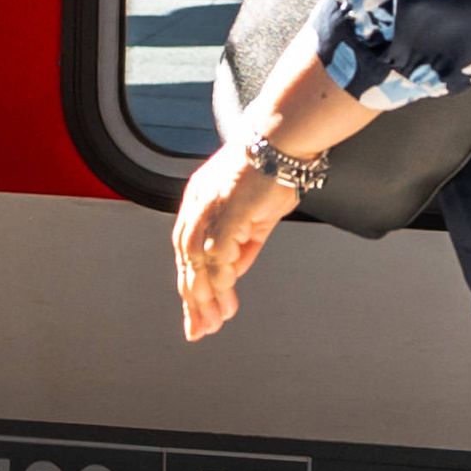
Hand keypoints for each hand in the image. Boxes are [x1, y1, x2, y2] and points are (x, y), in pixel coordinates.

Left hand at [172, 138, 297, 343]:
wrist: (284, 140)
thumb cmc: (273, 171)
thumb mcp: (256, 218)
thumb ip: (242, 247)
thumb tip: (232, 275)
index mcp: (199, 205)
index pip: (188, 253)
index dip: (192, 284)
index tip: (199, 313)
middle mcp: (197, 207)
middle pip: (186, 261)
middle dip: (193, 299)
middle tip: (199, 330)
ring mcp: (209, 208)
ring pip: (197, 263)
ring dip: (205, 296)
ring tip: (214, 322)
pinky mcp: (226, 212)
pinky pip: (217, 255)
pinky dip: (220, 280)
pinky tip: (227, 299)